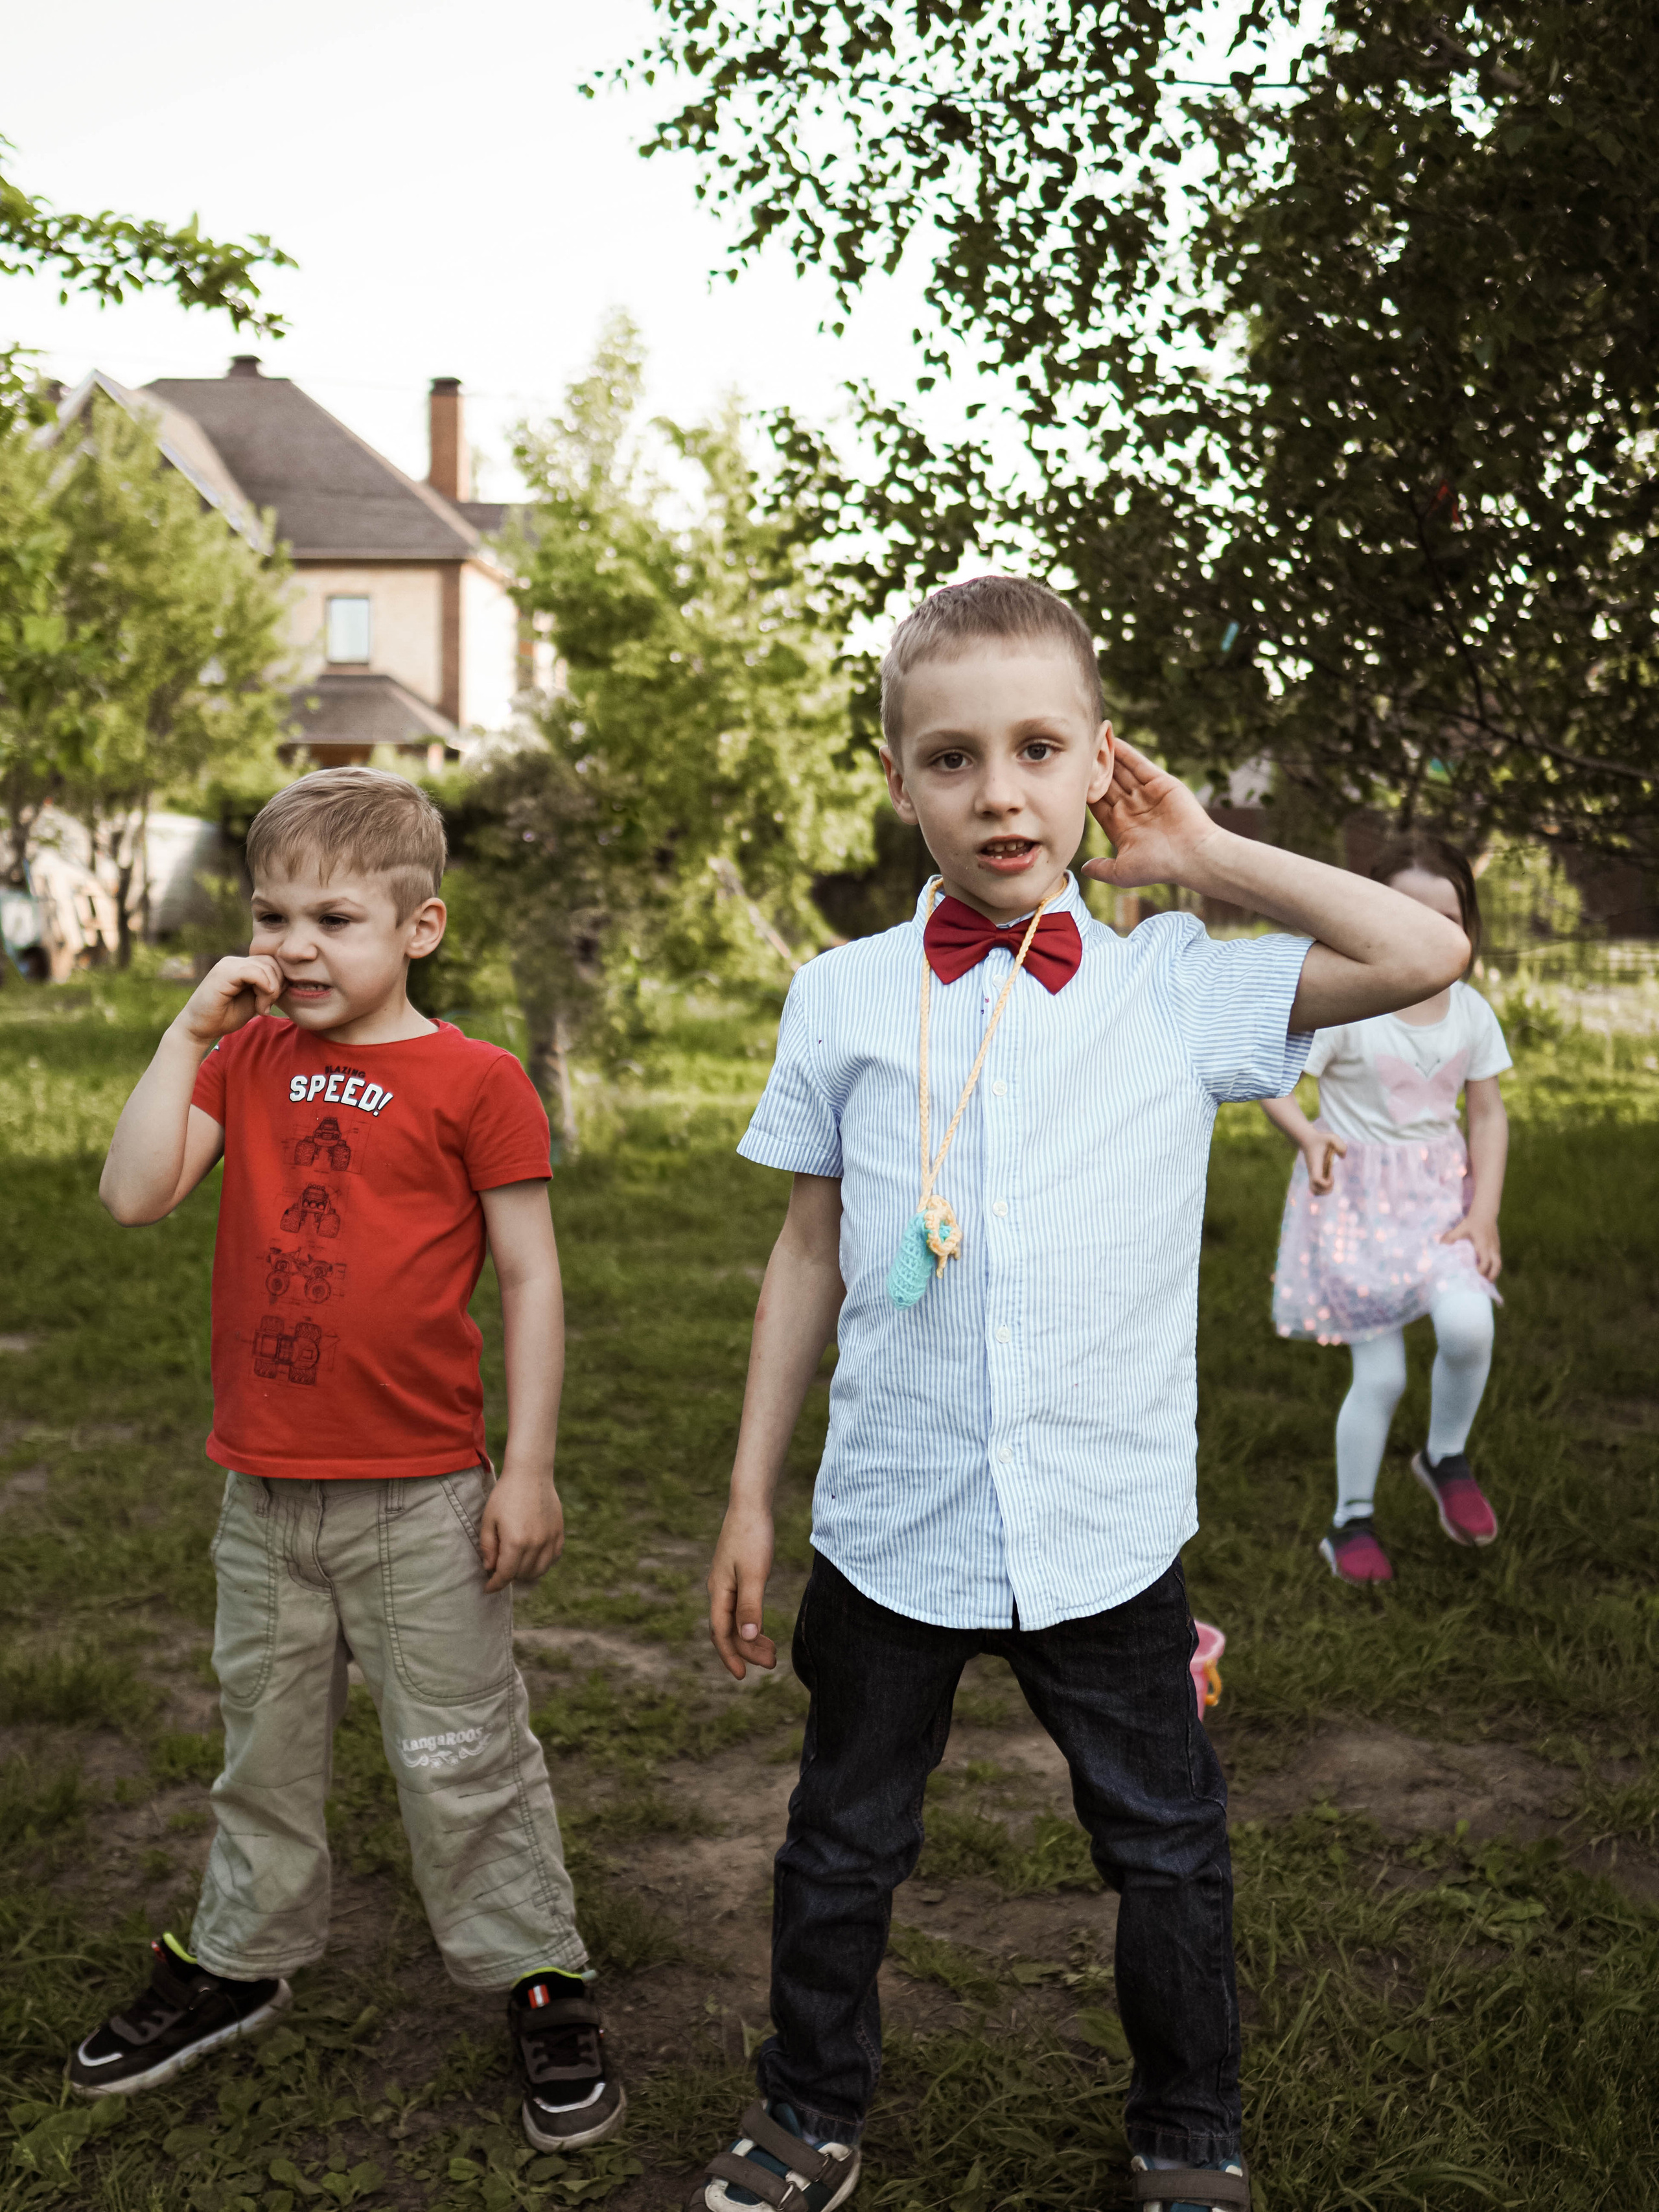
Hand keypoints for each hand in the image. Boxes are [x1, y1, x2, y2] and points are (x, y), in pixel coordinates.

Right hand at [177, 955, 286, 1047]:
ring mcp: (228, 965)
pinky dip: (263, 988)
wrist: (200, 1028)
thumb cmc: (226, 1016)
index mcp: (242, 966)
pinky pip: (253, 972)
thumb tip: (289, 980)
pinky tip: (259, 1005)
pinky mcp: (223, 973)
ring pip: (265, 967)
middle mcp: (234, 961)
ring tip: (262, 1008)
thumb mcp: (255, 1001)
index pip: (272, 963)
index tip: (273, 1002)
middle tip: (267, 1007)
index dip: (280, 981)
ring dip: (271, 991)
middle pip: (271, 962)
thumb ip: (268, 989)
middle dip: (277, 985)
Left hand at [479, 1466, 564, 1591]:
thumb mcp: (489, 1519)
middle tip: (499, 1568)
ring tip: (516, 1565)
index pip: (505, 1574)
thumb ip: (488, 1547)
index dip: (495, 1585)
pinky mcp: (559, 1532)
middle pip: (522, 1574)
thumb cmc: (505, 1494)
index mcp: (515, 1542)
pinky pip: (553, 1558)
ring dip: (526, 1573)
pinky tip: (533, 1558)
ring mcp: (550, 1539)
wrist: (531, 1473)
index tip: (488, 1588)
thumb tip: (490, 1568)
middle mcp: (536, 1544)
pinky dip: (543, 1564)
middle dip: (508, 1576)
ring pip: (539, 1570)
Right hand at [708, 1504, 776, 1680]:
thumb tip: (748, 1638)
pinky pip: (739, 1608)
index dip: (731, 1656)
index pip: (721, 1633)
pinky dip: (751, 1623)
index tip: (742, 1677)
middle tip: (771, 1663)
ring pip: (734, 1620)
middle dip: (747, 1650)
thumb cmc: (753, 1537)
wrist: (750, 1505)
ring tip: (772, 1651)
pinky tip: (762, 1628)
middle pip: (728, 1630)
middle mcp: (718, 1590)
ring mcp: (726, 1582)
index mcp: (719, 1592)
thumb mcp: (754, 1574)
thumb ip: (750, 1606)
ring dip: (751, 1638)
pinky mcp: (736, 1575)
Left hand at [1080, 737, 1219, 890]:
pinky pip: (1139, 764)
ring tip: (1091, 741)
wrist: (1192, 855)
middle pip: (1107, 785)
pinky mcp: (1160, 782)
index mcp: (1120, 827)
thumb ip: (1102, 868)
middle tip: (1074, 754)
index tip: (1067, 780)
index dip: (1083, 792)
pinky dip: (1126, 753)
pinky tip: (1112, 740)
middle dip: (1093, 772)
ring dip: (1107, 758)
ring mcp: (1146, 794)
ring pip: (1121, 772)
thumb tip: (1083, 869)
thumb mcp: (1123, 872)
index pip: (1097, 804)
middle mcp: (1132, 808)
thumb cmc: (1158, 866)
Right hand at [1304, 1131, 1346, 1194]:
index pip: (1317, 1180)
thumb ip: (1340, 1145)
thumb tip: (1343, 1157)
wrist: (1307, 1140)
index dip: (1326, 1182)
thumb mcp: (1332, 1137)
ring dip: (1325, 1190)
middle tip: (1331, 1178)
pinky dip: (1323, 1187)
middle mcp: (1313, 1172)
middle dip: (1326, 1189)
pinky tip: (1329, 1177)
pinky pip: (1316, 1188)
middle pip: (1315, 1191)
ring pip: (1315, 1192)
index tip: (1331, 1175)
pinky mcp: (1314, 1175)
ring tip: (1330, 1179)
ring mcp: (1312, 1175)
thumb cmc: (1320, 1139)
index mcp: (1316, 1165)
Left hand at [1442, 1212, 1501, 1280]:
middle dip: (1492, 1275)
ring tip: (1487, 1280)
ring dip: (1494, 1272)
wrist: (1486, 1212)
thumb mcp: (1461, 1227)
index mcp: (1483, 1245)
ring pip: (1498, 1263)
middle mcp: (1492, 1247)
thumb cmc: (1473, 1221)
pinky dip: (1494, 1265)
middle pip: (1497, 1265)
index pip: (1485, 1261)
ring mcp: (1496, 1247)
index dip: (1481, 1270)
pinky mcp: (1497, 1245)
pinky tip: (1488, 1269)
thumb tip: (1441, 1243)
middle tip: (1485, 1284)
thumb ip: (1451, 1236)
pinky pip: (1497, 1258)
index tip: (1475, 1275)